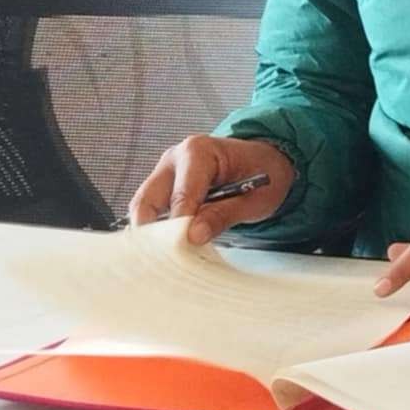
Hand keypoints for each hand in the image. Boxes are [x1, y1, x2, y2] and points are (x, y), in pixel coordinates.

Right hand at [127, 136, 295, 243]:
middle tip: (166, 258)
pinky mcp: (163, 186)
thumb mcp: (255, 198)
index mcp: (199, 151)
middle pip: (149, 199)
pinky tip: (169, 247)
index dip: (181, 223)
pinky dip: (157, 229)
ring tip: (168, 256)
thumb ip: (224, 214)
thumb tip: (194, 235)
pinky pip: (151, 210)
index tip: (182, 246)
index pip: (182, 193)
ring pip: (144, 206)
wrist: (265, 161)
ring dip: (153, 231)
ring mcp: (165, 171)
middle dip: (154, 230)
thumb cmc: (264, 173)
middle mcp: (175, 158)